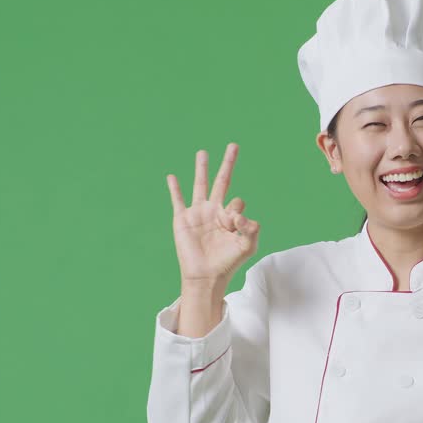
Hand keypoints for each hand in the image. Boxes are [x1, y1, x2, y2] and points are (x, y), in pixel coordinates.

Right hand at [166, 143, 259, 287]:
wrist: (206, 276)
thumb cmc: (227, 263)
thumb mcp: (247, 246)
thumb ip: (251, 228)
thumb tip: (238, 213)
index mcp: (230, 217)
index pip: (237, 203)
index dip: (237, 213)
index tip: (234, 225)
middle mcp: (214, 211)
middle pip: (222, 182)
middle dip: (228, 164)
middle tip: (234, 146)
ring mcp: (198, 214)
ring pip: (200, 185)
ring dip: (202, 168)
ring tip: (203, 152)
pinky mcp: (182, 219)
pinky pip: (177, 200)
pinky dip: (174, 188)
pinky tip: (172, 176)